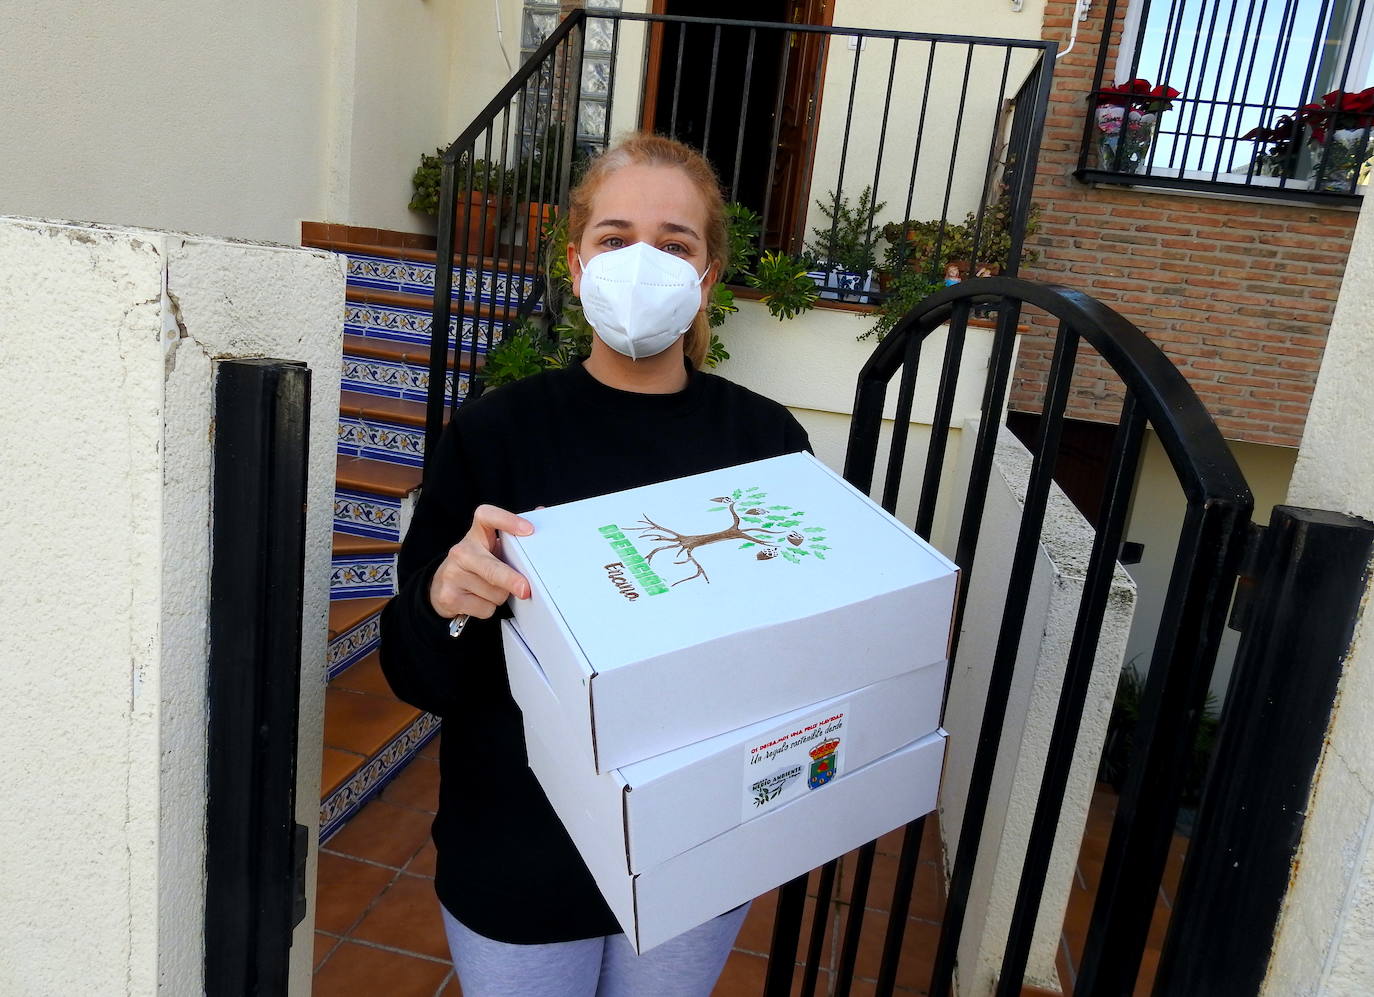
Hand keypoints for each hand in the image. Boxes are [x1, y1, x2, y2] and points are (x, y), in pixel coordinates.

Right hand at [429, 504, 533, 618]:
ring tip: (492, 589)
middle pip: (491, 567)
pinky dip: (489, 608)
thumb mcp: (492, 547)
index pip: (487, 516)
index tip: (528, 530)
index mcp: (476, 534)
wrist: (442, 586)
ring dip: (501, 596)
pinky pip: (484, 608)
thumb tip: (541, 512)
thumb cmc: (477, 564)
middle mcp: (461, 551)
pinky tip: (480, 600)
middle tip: (525, 588)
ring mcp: (452, 574)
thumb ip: (513, 535)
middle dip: (510, 579)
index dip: (507, 520)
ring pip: (493, 592)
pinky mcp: (449, 597)